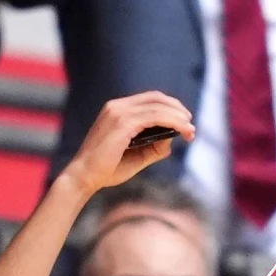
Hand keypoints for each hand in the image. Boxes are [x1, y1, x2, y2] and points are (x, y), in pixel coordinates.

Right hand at [60, 91, 194, 195]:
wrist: (84, 177)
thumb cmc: (107, 169)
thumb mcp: (137, 155)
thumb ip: (154, 146)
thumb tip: (172, 138)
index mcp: (116, 110)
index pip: (149, 99)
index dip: (170, 106)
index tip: (184, 119)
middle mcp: (117, 107)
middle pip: (156, 98)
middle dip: (177, 110)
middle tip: (191, 125)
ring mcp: (118, 113)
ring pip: (158, 107)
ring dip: (179, 117)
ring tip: (190, 131)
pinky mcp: (122, 123)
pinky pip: (155, 117)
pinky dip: (172, 122)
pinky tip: (182, 131)